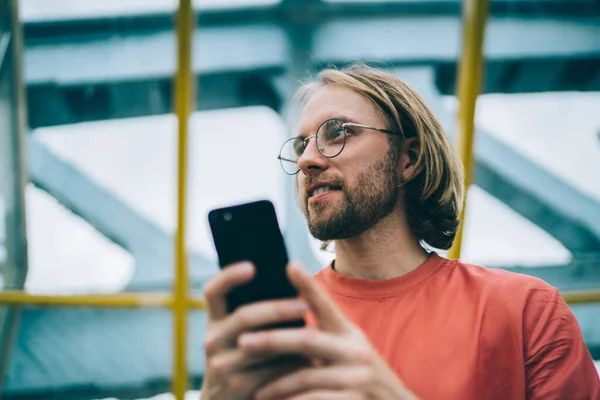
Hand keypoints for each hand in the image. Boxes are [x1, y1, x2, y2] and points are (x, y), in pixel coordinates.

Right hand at [202, 262, 309, 399]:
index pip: (213, 291)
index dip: (229, 277)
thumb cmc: (244, 360)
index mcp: (215, 320)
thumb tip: (293, 278)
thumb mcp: (238, 336)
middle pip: (244, 317)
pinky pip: (269, 371)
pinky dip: (291, 365)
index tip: (252, 266)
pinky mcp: (236, 386)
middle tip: (304, 306)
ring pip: (259, 346)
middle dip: (276, 310)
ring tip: (316, 333)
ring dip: (289, 339)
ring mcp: (220, 364)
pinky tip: (310, 360)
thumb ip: (255, 313)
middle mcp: (212, 340)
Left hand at [237, 262, 418, 399]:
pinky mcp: (357, 399)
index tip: (290, 265)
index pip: (326, 305)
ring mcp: (359, 376)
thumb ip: (322, 333)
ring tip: (255, 390)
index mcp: (348, 332)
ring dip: (277, 382)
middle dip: (273, 341)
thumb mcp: (346, 348)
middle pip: (309, 340)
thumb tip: (288, 309)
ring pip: (308, 375)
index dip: (309, 286)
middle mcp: (355, 350)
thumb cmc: (360, 376)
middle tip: (243, 341)